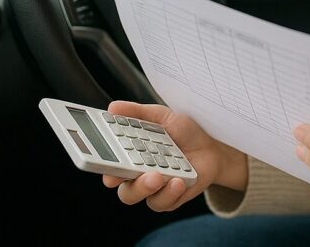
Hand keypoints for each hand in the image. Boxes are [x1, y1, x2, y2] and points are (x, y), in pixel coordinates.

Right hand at [101, 101, 247, 211]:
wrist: (212, 147)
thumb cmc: (183, 132)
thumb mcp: (163, 117)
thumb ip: (139, 113)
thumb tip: (112, 107)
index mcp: (130, 153)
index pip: (107, 160)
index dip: (98, 161)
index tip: (97, 157)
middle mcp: (136, 173)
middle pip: (117, 182)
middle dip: (119, 178)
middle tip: (128, 168)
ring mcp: (152, 187)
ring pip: (136, 195)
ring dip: (145, 187)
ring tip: (159, 176)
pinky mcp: (169, 198)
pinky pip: (162, 202)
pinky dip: (169, 193)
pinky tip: (178, 181)